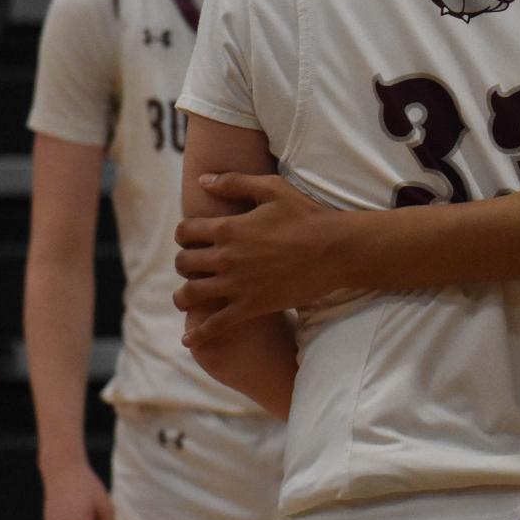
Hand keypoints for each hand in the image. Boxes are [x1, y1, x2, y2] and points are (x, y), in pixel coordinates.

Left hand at [173, 172, 350, 343]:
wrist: (336, 250)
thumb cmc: (307, 215)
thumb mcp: (273, 188)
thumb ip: (234, 182)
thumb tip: (202, 179)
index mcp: (228, 228)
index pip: (185, 232)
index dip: (185, 234)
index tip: (192, 238)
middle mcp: (226, 258)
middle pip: (184, 264)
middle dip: (184, 263)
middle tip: (194, 265)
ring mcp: (237, 285)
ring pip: (191, 295)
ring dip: (183, 296)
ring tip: (187, 297)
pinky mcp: (251, 307)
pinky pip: (216, 325)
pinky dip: (199, 334)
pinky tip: (189, 340)